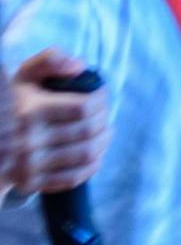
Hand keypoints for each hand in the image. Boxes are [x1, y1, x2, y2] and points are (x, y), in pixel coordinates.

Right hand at [0, 53, 106, 201]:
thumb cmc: (11, 104)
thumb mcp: (24, 77)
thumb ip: (49, 61)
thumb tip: (79, 66)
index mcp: (29, 111)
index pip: (83, 108)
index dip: (101, 100)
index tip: (102, 95)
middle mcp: (28, 140)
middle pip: (88, 132)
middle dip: (104, 120)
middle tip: (104, 114)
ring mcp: (29, 165)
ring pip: (86, 155)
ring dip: (103, 142)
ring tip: (105, 132)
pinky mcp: (31, 183)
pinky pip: (73, 177)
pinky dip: (91, 165)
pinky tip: (94, 154)